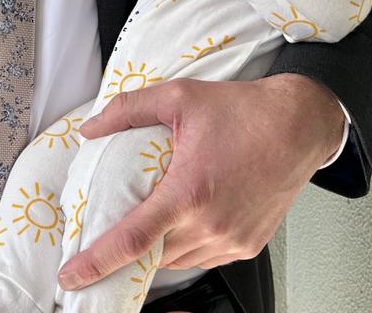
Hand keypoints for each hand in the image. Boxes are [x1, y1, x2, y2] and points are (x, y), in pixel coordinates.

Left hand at [57, 75, 344, 289]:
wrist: (298, 125)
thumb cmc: (244, 110)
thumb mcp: (179, 96)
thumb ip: (128, 110)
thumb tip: (91, 127)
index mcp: (189, 192)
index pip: (132, 239)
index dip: (97, 261)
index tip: (73, 274)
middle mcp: (211, 224)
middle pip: (152, 255)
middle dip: (127, 251)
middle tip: (110, 231)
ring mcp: (232, 239)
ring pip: (178, 260)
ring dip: (158, 246)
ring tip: (151, 218)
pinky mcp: (248, 245)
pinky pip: (205, 257)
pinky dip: (186, 245)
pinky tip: (185, 220)